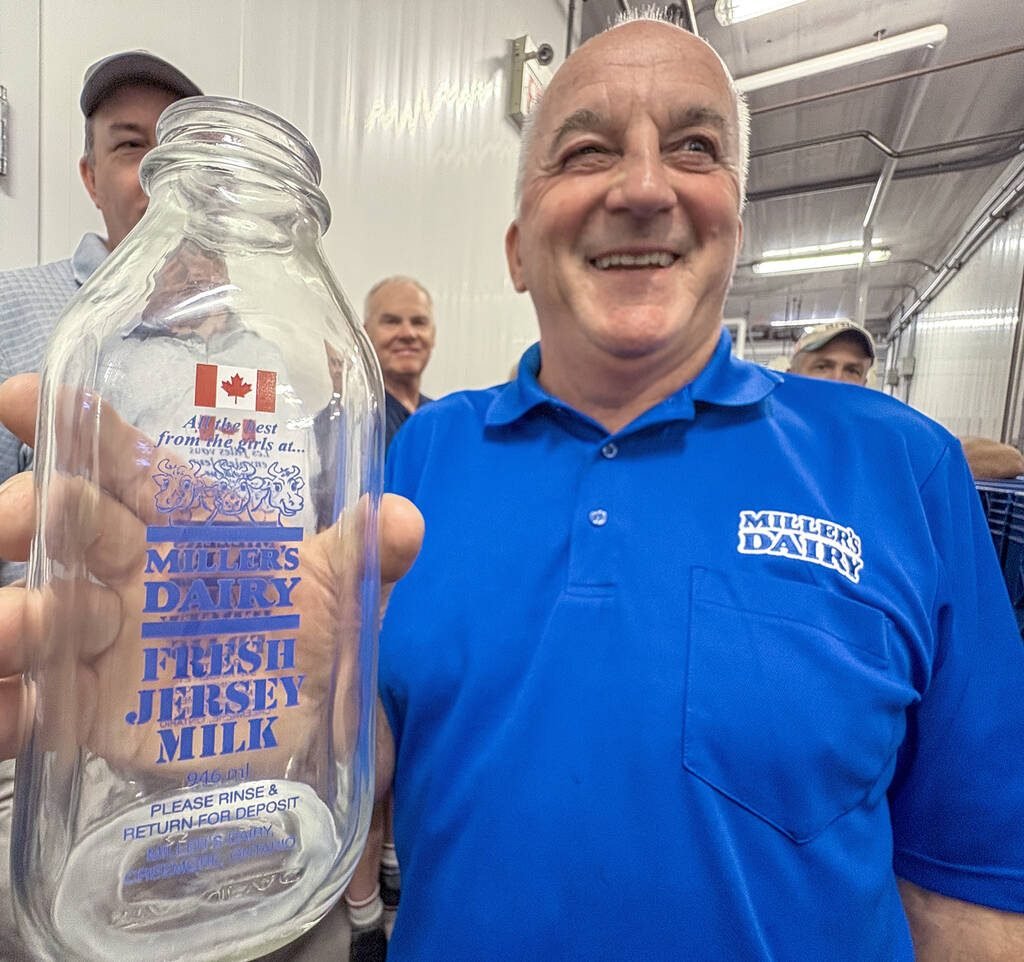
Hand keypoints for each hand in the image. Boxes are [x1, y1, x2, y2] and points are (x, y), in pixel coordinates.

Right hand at [0, 373, 421, 777]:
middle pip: (63, 524)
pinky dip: (6, 707)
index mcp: (185, 527)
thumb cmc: (311, 637)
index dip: (80, 427)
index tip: (21, 397)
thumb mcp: (346, 592)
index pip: (127, 466)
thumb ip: (372, 556)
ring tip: (23, 623)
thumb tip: (405, 520)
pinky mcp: (84, 712)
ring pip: (34, 610)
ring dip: (14, 612)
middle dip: (29, 511)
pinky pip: (28, 704)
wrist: (305, 726)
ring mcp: (100, 640)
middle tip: (21, 518)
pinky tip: (8, 711)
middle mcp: (131, 572)